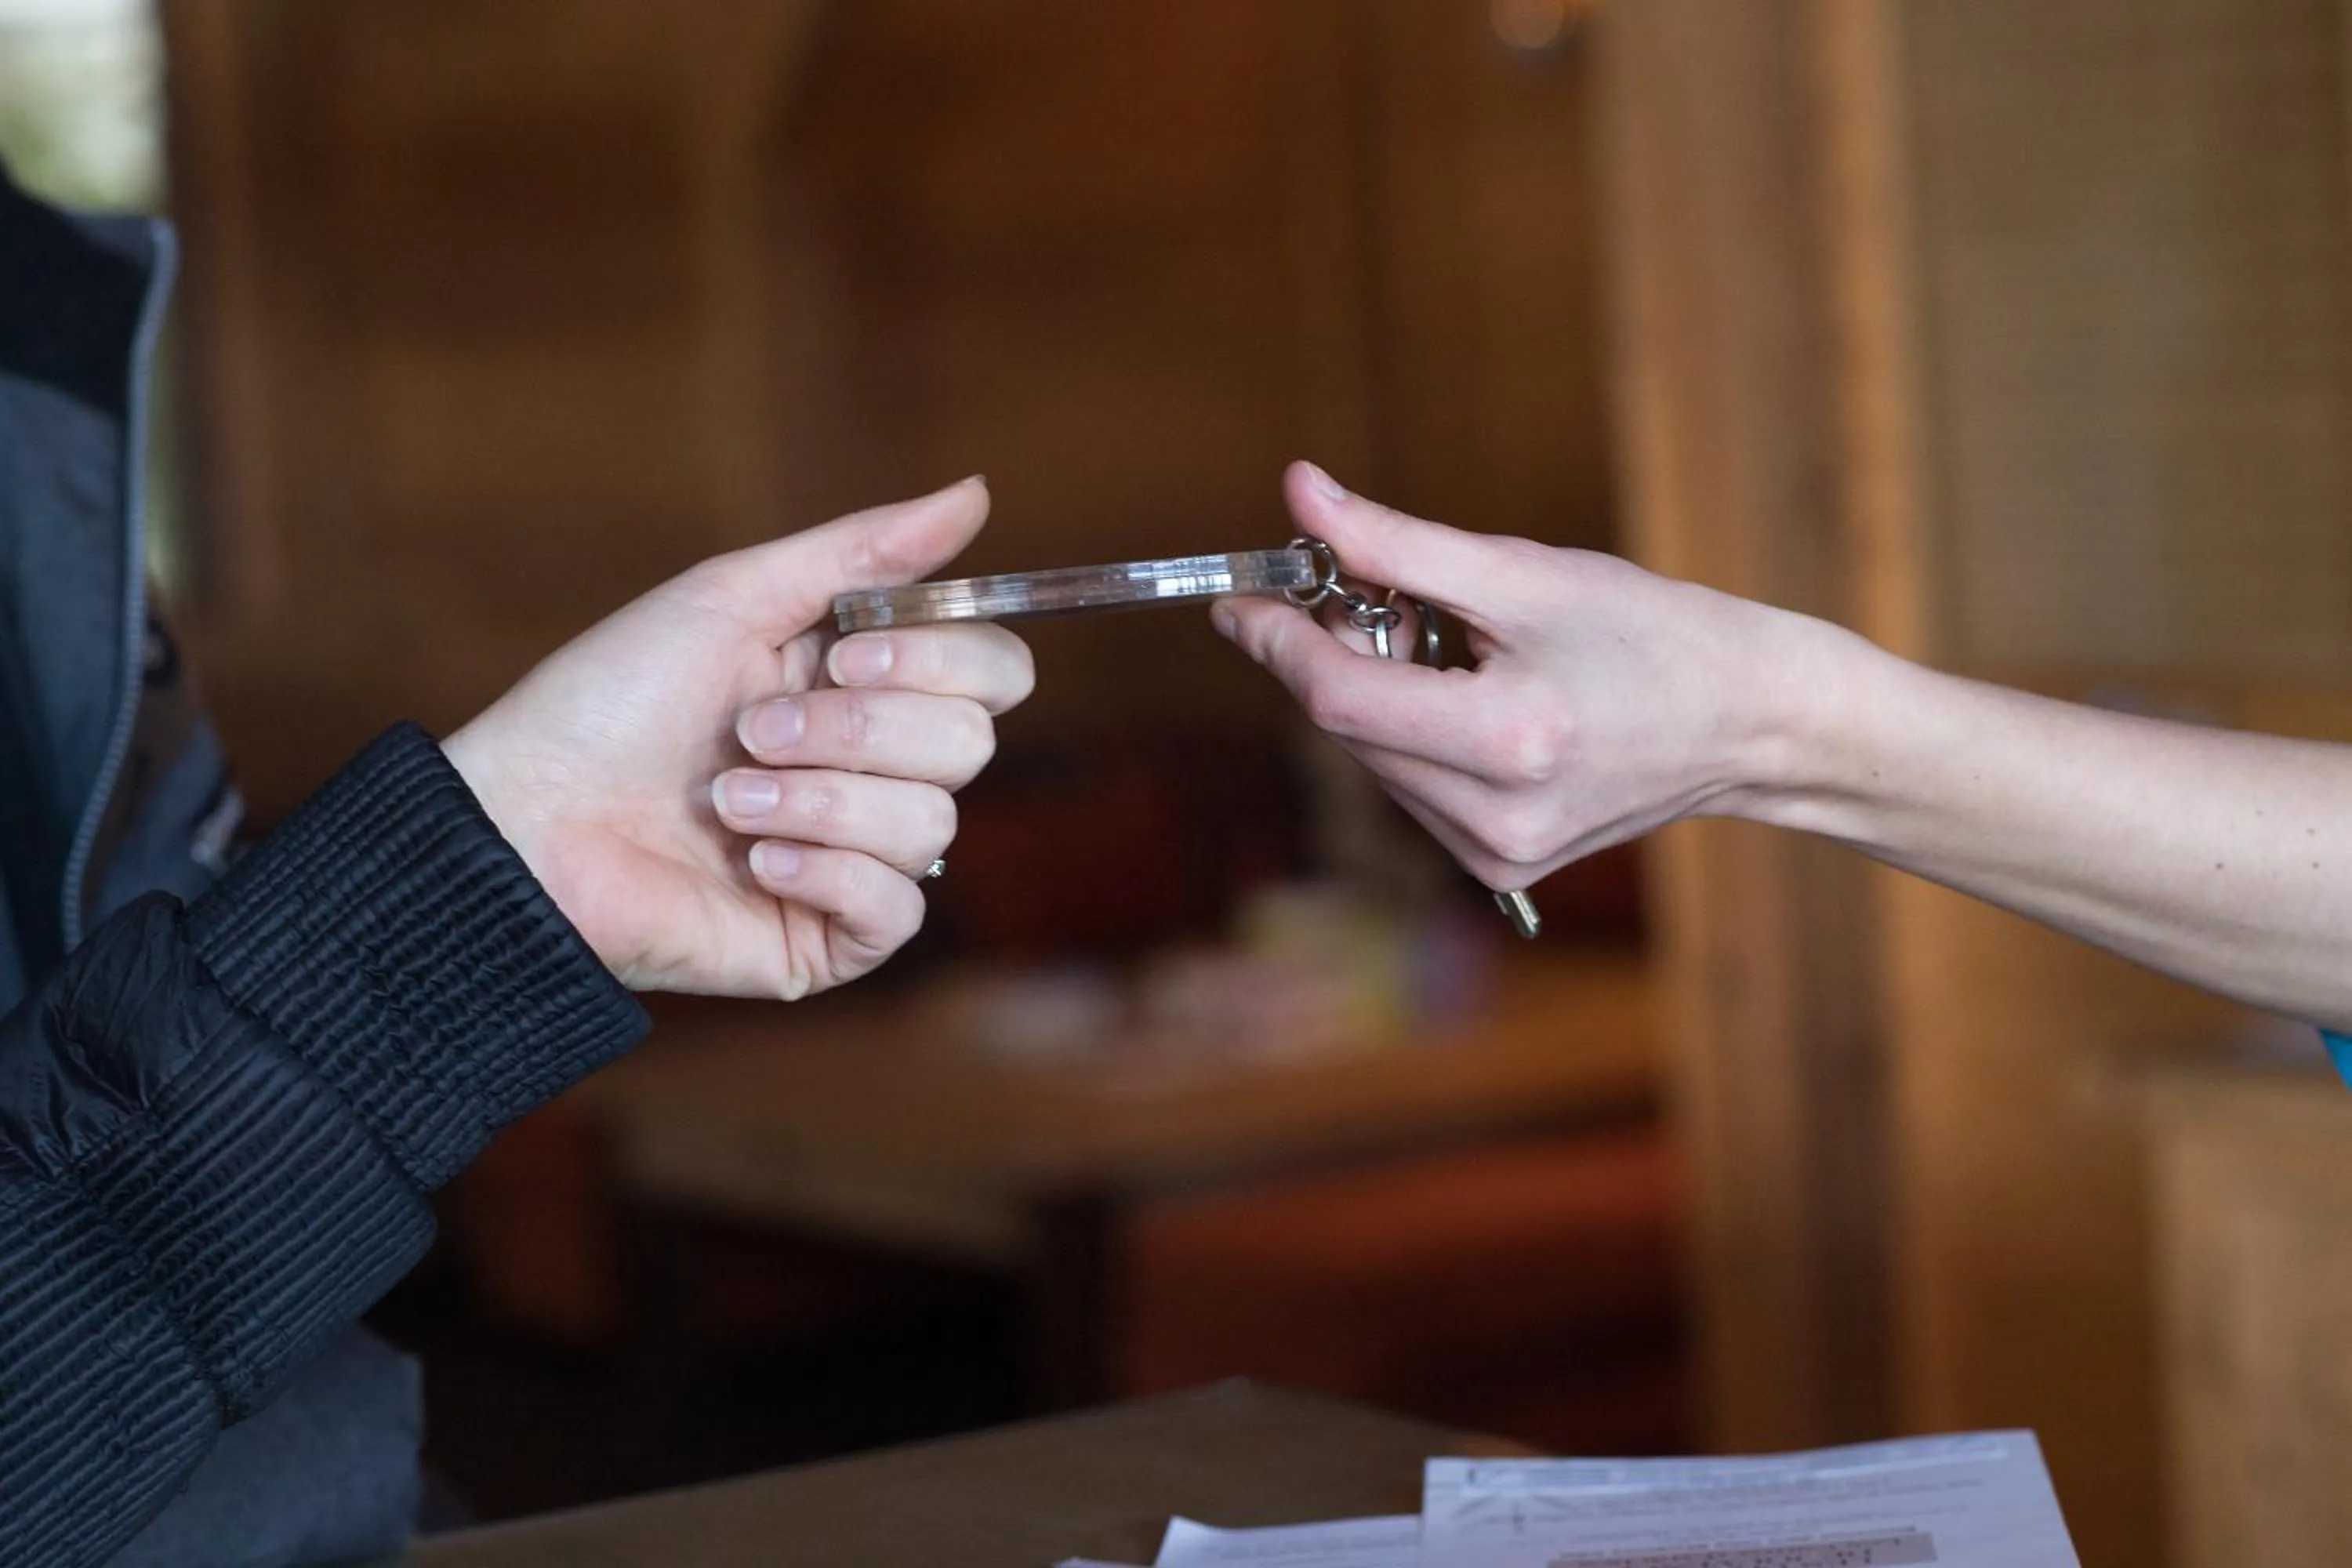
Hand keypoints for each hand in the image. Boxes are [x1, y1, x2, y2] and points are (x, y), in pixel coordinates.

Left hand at [443, 478, 1033, 998]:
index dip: (939, 657)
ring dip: (817, 800)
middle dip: (856, 731)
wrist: (528, 821)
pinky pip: (899, 907)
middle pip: (969, 742)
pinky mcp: (833, 937)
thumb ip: (864, 550)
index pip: (992, 671)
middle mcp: (876, 771)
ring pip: (931, 823)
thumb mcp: (733, 598)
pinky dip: (825, 874)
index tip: (842, 653)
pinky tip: (754, 863)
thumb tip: (977, 490)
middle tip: (753, 731)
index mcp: (867, 686)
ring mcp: (858, 857)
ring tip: (727, 800)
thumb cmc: (610, 702)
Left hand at [1214, 463, 1838, 891]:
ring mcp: (1497, 856)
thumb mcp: (1522, 573)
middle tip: (1364, 593)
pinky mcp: (1500, 868)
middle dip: (1334, 656)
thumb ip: (1397, 544)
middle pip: (1350, 729)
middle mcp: (1498, 819)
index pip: (1341, 697)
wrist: (1744, 722)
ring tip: (1448, 647)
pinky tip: (1467, 701)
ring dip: (1375, 697)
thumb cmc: (1647, 634)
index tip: (1241, 599)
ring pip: (1373, 762)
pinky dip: (1410, 736)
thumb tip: (1299, 496)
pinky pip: (1410, 791)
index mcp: (1512, 741)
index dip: (1278, 641)